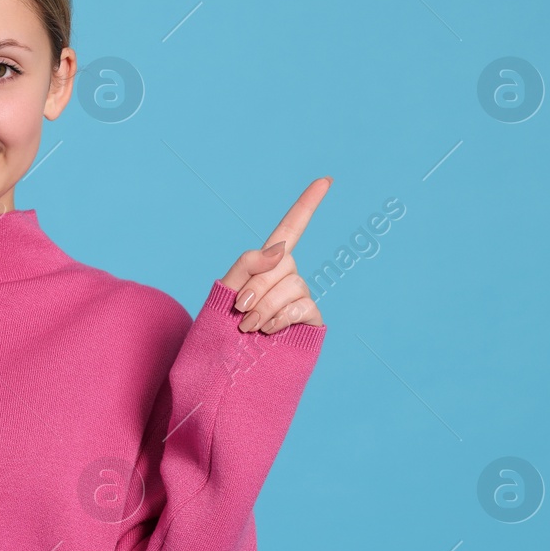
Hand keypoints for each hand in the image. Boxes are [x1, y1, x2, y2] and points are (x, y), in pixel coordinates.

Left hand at [220, 177, 331, 333]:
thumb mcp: (225, 290)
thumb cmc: (223, 329)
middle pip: (281, 261)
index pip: (291, 228)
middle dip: (256, 285)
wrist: (228, 370)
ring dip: (264, 307)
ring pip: (291, 285)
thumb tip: (281, 249)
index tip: (326, 180)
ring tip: (248, 327)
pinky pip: (301, 306)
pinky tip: (268, 331)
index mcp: (268, 264)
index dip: (308, 204)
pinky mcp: (311, 320)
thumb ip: (248, 263)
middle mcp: (289, 276)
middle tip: (239, 311)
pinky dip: (280, 318)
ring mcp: (302, 298)